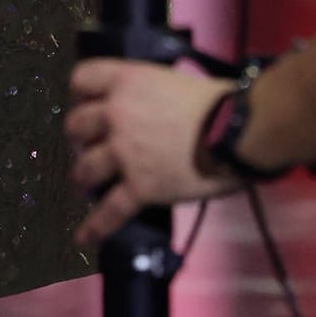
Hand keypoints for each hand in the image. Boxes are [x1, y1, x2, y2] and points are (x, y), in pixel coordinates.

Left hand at [64, 62, 238, 248]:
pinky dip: (96, 226)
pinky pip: (110, 211)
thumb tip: (148, 110)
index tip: (85, 105)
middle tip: (90, 146)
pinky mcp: (139, 186)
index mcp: (126, 82)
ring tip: (86, 185)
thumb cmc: (218, 104)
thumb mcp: (171, 81)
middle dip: (80, 137)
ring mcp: (124, 153)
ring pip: (85, 167)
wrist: (239, 131)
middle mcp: (116, 114)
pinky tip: (84, 237)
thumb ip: (148, 94)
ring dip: (83, 177)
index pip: (82, 79)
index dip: (81, 95)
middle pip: (76, 125)